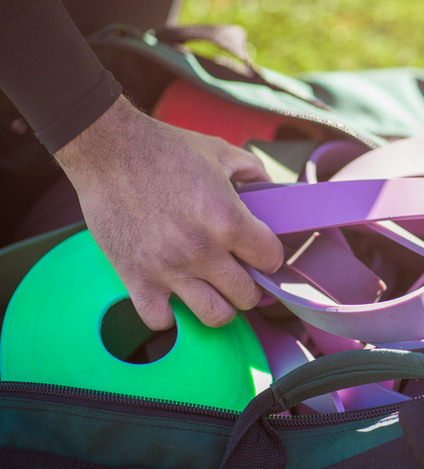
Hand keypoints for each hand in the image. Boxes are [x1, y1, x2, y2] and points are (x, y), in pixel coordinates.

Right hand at [55, 96, 283, 329]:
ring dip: (219, 306)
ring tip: (212, 291)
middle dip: (248, 286)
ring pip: (215, 316)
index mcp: (228, 219)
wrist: (107, 149)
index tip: (259, 255)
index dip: (269, 258)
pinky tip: (171, 296)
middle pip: (247, 295)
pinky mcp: (136, 278)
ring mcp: (169, 268)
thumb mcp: (219, 151)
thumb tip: (270, 185)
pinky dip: (169, 314)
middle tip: (237, 275)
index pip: (271, 260)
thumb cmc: (164, 148)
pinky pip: (161, 320)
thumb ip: (252, 170)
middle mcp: (203, 250)